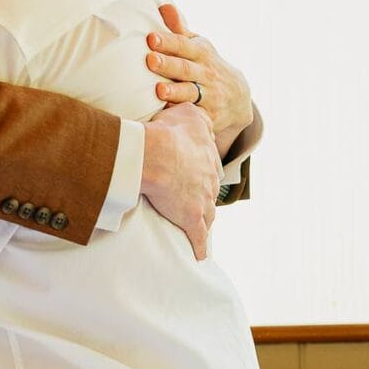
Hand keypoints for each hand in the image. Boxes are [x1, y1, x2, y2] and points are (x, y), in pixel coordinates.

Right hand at [141, 101, 220, 259]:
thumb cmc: (168, 132)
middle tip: (196, 201)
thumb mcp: (188, 113)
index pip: (207, 167)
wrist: (158, 154)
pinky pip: (197, 237)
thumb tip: (201, 116)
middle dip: (204, 196)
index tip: (195, 175)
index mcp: (207, 157)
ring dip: (205, 221)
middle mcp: (209, 180)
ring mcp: (202, 201)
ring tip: (200, 226)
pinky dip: (199, 247)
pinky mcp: (192, 219)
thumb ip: (197, 115)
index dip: (201, 171)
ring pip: (208, 214)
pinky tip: (200, 255)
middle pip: (209, 191)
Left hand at [147, 3, 251, 157]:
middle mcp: (206, 73)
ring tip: (159, 90)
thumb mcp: (198, 46)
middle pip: (185, 68)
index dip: (168, 42)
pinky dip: (185, 116)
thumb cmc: (207, 65)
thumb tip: (163, 6)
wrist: (238, 96)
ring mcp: (209, 95)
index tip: (151, 38)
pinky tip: (169, 116)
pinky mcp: (210, 116)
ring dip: (175, 92)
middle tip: (150, 60)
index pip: (183, 45)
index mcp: (201, 53)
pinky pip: (197, 116)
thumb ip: (179, 30)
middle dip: (168, 64)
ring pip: (190, 93)